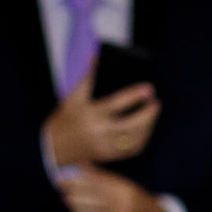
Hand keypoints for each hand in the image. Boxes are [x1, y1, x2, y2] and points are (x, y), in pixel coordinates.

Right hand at [44, 73, 159, 167]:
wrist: (54, 148)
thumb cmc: (66, 117)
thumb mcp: (73, 97)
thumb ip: (88, 77)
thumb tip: (98, 54)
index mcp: (90, 114)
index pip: (117, 104)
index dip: (135, 95)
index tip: (150, 88)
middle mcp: (99, 133)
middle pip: (132, 125)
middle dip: (148, 115)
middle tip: (156, 103)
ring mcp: (105, 147)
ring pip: (135, 139)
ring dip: (149, 126)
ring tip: (153, 112)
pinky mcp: (109, 156)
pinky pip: (133, 150)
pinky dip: (143, 138)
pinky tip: (147, 127)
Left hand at [58, 166, 169, 211]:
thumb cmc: (136, 202)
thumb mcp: (124, 186)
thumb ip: (103, 178)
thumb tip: (80, 166)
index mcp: (126, 190)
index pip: (96, 184)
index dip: (75, 182)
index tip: (61, 182)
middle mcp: (126, 207)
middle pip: (92, 201)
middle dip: (74, 198)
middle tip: (65, 197)